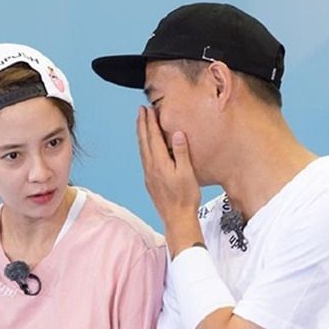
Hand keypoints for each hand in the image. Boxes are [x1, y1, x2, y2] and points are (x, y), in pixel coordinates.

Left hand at [136, 106, 200, 223]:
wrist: (177, 219)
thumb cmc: (185, 198)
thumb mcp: (187, 173)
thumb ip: (181, 153)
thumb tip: (176, 134)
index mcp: (159, 163)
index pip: (153, 137)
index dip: (150, 122)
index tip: (148, 109)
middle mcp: (151, 168)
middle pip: (144, 141)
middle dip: (142, 124)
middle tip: (140, 111)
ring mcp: (149, 175)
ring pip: (142, 150)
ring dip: (141, 135)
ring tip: (141, 124)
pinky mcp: (150, 182)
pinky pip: (144, 159)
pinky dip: (144, 148)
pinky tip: (146, 148)